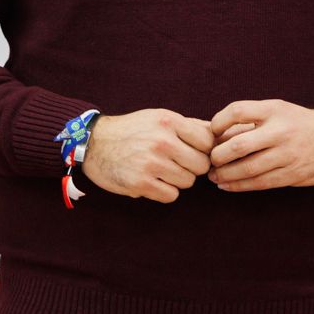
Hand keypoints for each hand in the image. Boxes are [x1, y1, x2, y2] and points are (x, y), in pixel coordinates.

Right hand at [82, 108, 213, 202]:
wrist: (93, 143)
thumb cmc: (132, 129)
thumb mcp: (160, 117)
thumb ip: (190, 125)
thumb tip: (219, 134)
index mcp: (169, 121)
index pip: (208, 142)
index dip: (204, 149)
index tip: (194, 151)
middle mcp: (162, 141)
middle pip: (201, 165)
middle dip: (193, 167)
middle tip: (178, 163)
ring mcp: (151, 163)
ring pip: (188, 182)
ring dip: (179, 180)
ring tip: (163, 171)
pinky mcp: (140, 184)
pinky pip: (171, 195)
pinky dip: (165, 192)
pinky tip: (154, 182)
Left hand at [208, 99, 313, 191]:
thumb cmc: (296, 123)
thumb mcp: (276, 111)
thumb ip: (248, 121)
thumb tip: (214, 138)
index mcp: (274, 110)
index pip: (238, 111)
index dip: (219, 122)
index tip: (212, 132)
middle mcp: (281, 131)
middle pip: (240, 145)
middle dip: (218, 156)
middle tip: (210, 160)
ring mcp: (288, 154)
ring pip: (248, 169)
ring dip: (225, 175)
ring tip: (215, 176)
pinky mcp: (293, 174)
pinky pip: (261, 183)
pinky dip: (239, 186)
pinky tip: (227, 186)